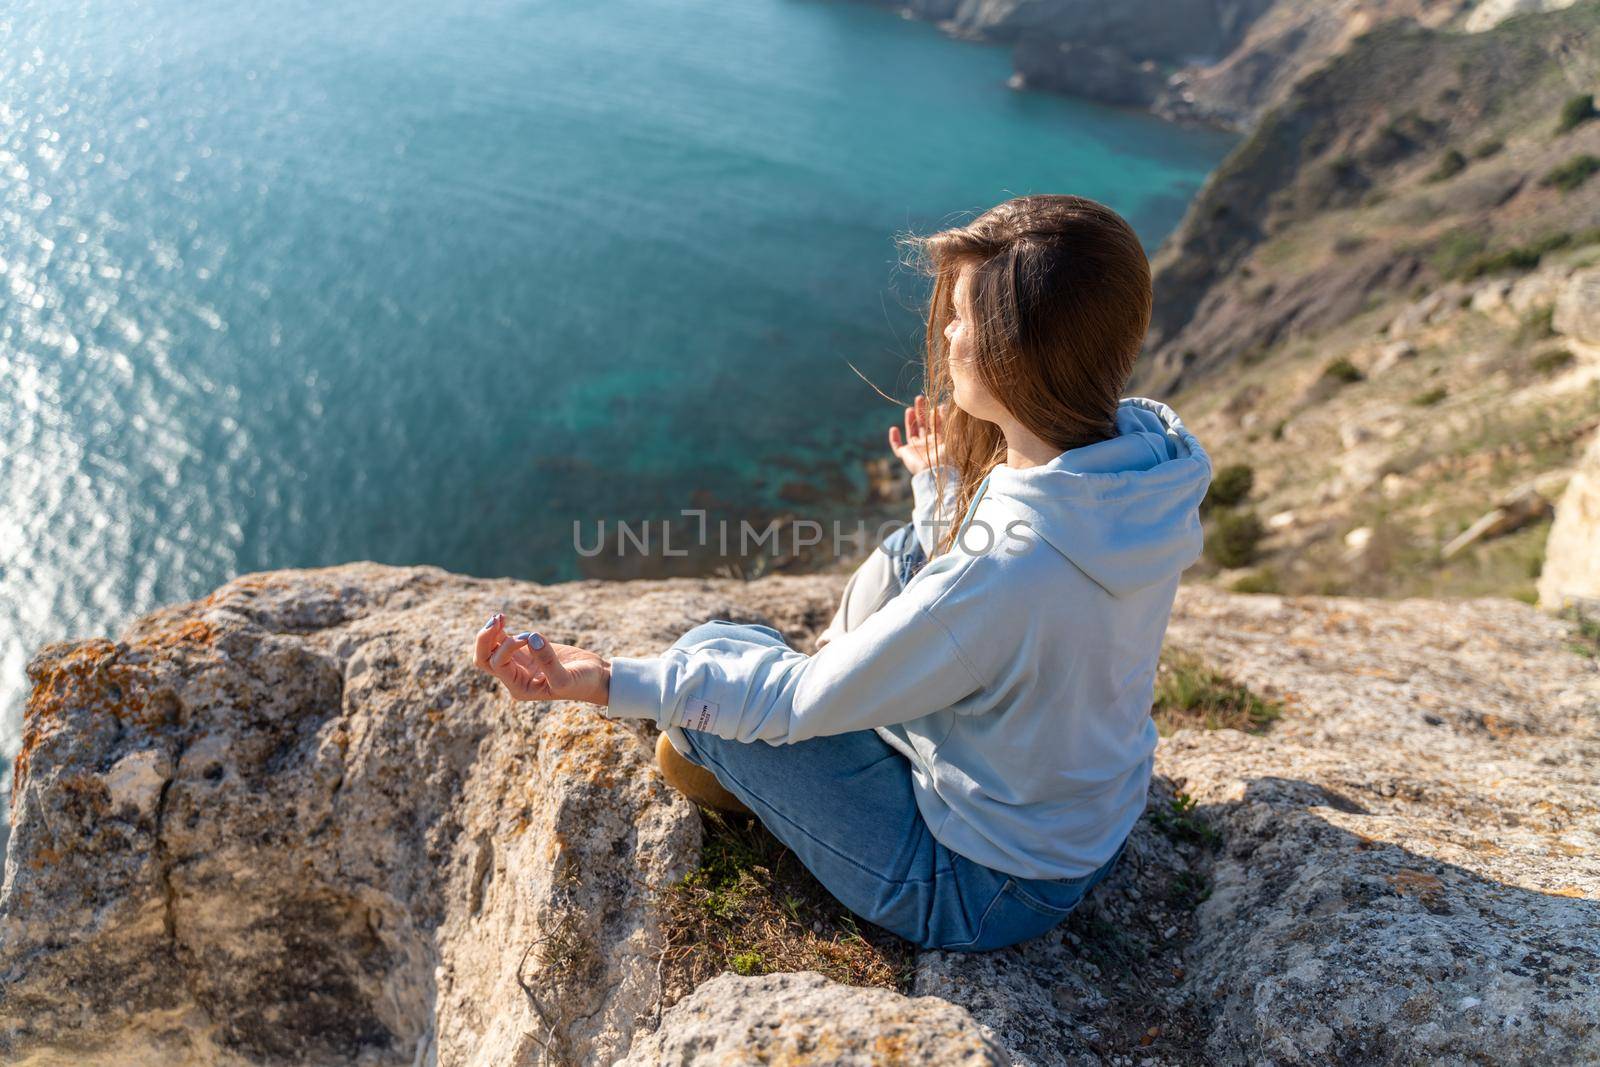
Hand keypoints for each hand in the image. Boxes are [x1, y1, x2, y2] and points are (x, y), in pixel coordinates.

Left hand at [472, 613, 610, 705]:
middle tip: (497, 620)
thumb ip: (548, 660)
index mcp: (519, 688)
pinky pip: (503, 640)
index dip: (506, 647)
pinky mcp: (526, 651)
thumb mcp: (566, 677)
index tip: (527, 637)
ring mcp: (518, 664)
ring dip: (490, 632)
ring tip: (500, 616)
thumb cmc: (582, 683)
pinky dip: (500, 629)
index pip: (498, 664)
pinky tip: (503, 617)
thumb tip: (531, 637)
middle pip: (484, 659)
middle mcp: (514, 677)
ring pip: (490, 648)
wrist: (596, 678)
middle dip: (485, 640)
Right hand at [888, 393, 948, 476]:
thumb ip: (950, 423)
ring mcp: (916, 450)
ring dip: (910, 420)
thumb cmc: (945, 457)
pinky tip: (894, 428)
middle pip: (923, 425)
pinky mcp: (906, 455)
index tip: (937, 404)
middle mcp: (927, 445)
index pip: (937, 424)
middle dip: (921, 411)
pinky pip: (897, 446)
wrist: (934, 473)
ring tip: (910, 409)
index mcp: (940, 441)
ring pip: (911, 432)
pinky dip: (894, 438)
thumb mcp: (952, 438)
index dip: (936, 414)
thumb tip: (947, 407)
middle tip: (920, 398)